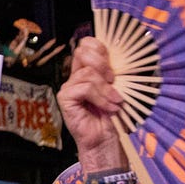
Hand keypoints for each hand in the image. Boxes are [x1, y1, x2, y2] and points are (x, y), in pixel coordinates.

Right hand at [57, 38, 124, 154]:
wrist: (104, 138)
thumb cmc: (111, 114)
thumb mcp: (116, 87)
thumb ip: (112, 71)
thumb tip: (119, 57)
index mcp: (86, 70)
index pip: (86, 44)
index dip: (100, 49)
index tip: (113, 67)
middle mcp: (75, 76)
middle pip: (83, 52)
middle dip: (103, 65)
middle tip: (113, 81)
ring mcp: (68, 87)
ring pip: (88, 73)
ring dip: (106, 89)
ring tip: (115, 102)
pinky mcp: (65, 98)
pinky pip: (85, 88)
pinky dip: (101, 98)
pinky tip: (108, 108)